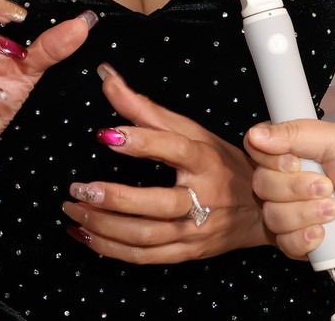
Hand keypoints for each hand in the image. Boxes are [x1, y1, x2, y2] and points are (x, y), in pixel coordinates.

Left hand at [60, 63, 268, 263]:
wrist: (260, 210)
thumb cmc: (220, 163)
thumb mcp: (191, 131)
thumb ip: (145, 108)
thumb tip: (106, 77)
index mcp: (206, 161)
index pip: (175, 149)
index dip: (142, 142)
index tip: (105, 135)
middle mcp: (204, 198)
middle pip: (158, 204)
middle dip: (114, 198)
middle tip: (78, 187)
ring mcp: (196, 231)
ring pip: (146, 236)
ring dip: (103, 226)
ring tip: (74, 209)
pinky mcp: (186, 254)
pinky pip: (144, 257)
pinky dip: (110, 249)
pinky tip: (85, 235)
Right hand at [245, 119, 334, 276]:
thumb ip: (295, 133)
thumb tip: (254, 135)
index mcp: (296, 155)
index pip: (257, 152)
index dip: (270, 159)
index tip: (295, 161)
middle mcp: (291, 184)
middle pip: (260, 185)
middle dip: (294, 188)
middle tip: (328, 186)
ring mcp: (297, 215)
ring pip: (271, 216)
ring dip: (304, 214)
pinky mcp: (305, 245)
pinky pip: (284, 245)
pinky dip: (305, 239)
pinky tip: (326, 234)